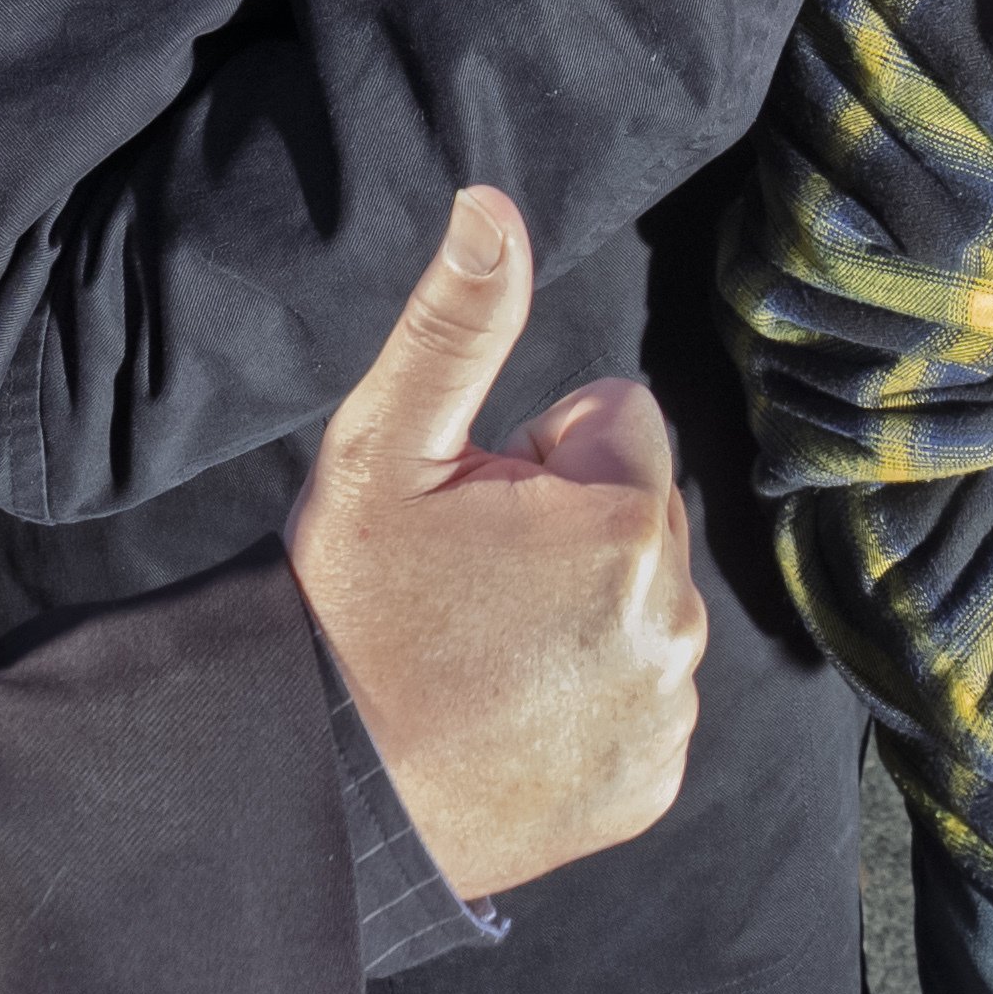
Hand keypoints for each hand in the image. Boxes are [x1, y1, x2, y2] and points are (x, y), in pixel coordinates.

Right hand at [286, 189, 709, 901]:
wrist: (319, 787)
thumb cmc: (347, 608)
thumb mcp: (384, 450)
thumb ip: (457, 323)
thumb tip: (492, 205)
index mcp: (625, 522)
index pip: (618, 418)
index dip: (538, 453)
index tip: (473, 510)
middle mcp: (674, 618)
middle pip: (640, 510)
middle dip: (568, 528)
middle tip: (469, 585)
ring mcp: (667, 710)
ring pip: (643, 601)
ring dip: (583, 609)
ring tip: (482, 652)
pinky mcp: (652, 778)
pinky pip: (642, 696)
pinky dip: (589, 696)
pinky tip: (510, 715)